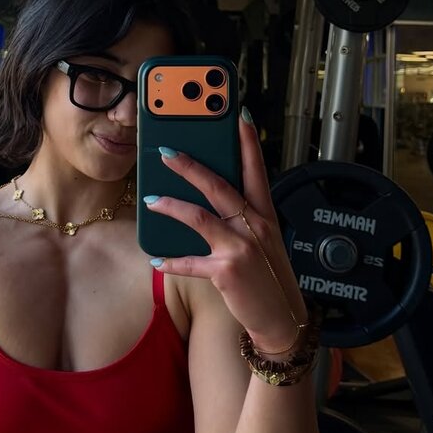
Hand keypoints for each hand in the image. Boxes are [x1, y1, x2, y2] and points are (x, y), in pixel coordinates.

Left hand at [145, 110, 306, 351]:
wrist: (281, 318)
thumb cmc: (268, 277)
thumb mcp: (263, 241)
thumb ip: (242, 219)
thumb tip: (207, 200)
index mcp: (265, 215)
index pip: (256, 171)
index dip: (248, 142)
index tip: (239, 115)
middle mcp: (255, 226)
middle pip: (218, 186)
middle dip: (190, 166)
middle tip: (167, 152)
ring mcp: (241, 247)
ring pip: (199, 217)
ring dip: (171, 206)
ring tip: (151, 200)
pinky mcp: (226, 270)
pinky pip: (190, 262)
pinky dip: (172, 261)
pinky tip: (157, 260)